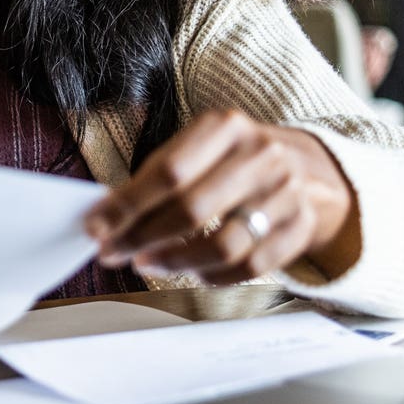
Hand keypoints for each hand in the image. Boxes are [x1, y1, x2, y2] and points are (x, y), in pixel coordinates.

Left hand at [85, 109, 359, 283]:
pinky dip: (211, 276)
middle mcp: (261, 155)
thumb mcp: (199, 147)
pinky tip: (188, 272)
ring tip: (145, 263)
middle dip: (143, 237)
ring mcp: (286, 193)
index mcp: (226, 127)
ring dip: (174, 263)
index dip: (128, 205)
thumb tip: (106, 216)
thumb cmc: (232, 160)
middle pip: (193, 210)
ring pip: (223, 245)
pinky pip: (249, 266)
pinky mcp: (299, 228)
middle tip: (112, 252)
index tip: (96, 227)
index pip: (169, 172)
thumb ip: (156, 177)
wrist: (307, 167)